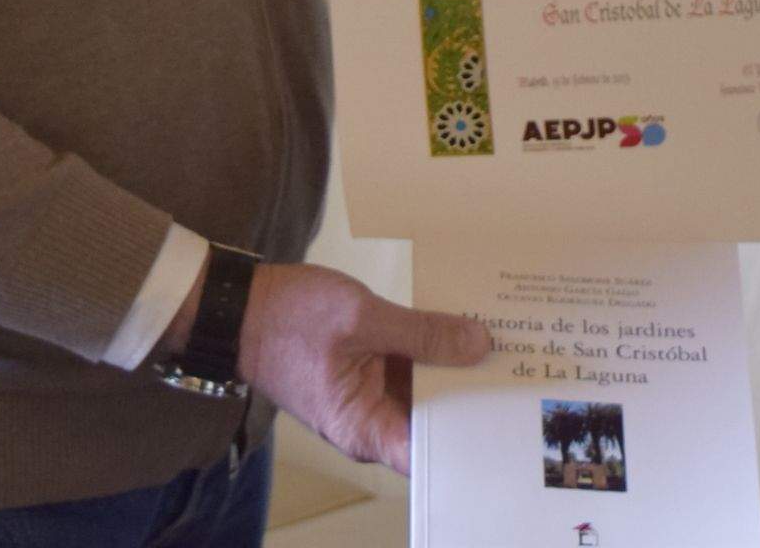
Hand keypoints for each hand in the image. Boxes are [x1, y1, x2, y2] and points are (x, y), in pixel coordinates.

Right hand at [234, 262, 491, 473]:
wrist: (237, 306)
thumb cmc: (286, 320)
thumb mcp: (362, 319)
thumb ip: (422, 333)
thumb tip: (478, 345)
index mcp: (365, 429)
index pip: (431, 453)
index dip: (473, 437)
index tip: (511, 413)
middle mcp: (370, 423)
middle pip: (435, 420)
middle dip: (474, 393)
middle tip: (521, 366)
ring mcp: (367, 397)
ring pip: (425, 391)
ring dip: (455, 368)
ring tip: (506, 342)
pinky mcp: (366, 373)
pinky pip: (409, 369)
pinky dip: (432, 351)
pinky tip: (465, 326)